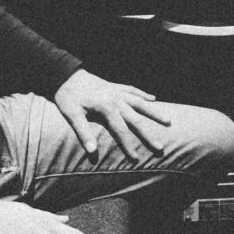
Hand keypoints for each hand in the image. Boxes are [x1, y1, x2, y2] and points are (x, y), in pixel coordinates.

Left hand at [52, 67, 172, 158]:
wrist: (65, 74)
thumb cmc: (67, 97)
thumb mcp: (72, 115)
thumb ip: (83, 133)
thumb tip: (92, 152)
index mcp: (107, 108)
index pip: (120, 130)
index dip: (128, 145)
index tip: (135, 159)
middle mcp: (116, 99)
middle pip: (136, 119)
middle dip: (148, 134)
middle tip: (161, 147)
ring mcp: (117, 91)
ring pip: (140, 103)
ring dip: (154, 112)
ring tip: (169, 121)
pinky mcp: (115, 86)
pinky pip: (133, 90)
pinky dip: (143, 95)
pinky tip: (153, 99)